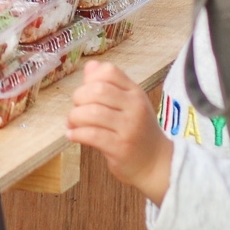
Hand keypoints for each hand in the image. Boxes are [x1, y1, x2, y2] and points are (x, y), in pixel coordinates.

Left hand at [66, 61, 173, 203]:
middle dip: (79, 97)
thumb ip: (108, 85)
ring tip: (72, 123)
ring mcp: (129, 128)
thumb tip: (90, 66)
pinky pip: (92, 135)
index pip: (109, 71)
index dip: (90, 78)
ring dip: (75, 117)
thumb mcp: (128, 104)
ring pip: (92, 112)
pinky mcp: (121, 148)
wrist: (156, 164)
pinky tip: (72, 135)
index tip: (85, 91)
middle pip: (97, 90)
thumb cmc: (137, 131)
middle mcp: (134, 107)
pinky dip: (76, 133)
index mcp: (135, 92)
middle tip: (76, 109)